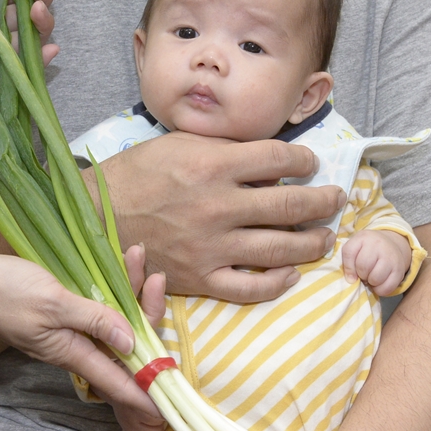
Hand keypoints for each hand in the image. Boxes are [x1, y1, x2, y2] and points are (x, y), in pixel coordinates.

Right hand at [0, 244, 163, 430]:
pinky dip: (109, 283)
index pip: (115, 378)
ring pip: (110, 315)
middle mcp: (73, 343)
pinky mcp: (60, 307)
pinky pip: (95, 301)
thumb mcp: (53, 303)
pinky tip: (117, 263)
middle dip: (145, 313)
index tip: (165, 405)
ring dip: (128, 288)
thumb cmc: (4, 293)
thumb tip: (131, 341)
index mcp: (71, 351)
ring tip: (137, 256)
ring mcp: (67, 326)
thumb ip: (93, 320)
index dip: (142, 391)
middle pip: (121, 340)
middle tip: (158, 280)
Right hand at [98, 133, 345, 302]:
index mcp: (212, 165)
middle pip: (290, 206)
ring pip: (278, 249)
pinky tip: (290, 273)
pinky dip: (276, 282)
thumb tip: (271, 161)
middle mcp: (217, 206)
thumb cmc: (138, 174)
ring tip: (323, 237)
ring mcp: (209, 246)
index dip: (304, 161)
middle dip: (322, 202)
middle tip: (335, 200)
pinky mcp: (198, 278)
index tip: (311, 164)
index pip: (278, 159)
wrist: (95, 217)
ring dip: (310, 243)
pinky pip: (250, 288)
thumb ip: (227, 149)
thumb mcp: (181, 143)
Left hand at [341, 229, 411, 295]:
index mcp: (363, 237)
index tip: (351, 273)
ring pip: (375, 278)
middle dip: (361, 274)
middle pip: (363, 267)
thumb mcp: (355, 248)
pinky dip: (380, 290)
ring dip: (371, 282)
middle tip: (365, 273)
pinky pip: (386, 288)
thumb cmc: (367, 250)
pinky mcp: (399, 270)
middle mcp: (378, 244)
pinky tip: (379, 283)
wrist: (391, 245)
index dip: (348, 267)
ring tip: (372, 277)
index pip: (349, 252)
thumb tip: (351, 280)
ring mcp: (391, 257)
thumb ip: (348, 262)